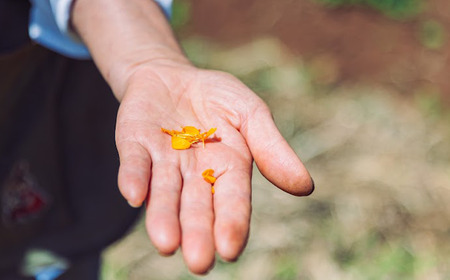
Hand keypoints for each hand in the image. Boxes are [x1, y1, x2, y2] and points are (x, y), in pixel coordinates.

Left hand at [115, 61, 313, 273]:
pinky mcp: (134, 144)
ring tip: (165, 243)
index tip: (230, 250)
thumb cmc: (218, 98)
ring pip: (163, 192)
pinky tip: (133, 195)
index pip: (232, 200)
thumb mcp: (251, 114)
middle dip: (197, 232)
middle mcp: (193, 174)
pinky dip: (133, 177)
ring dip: (163, 215)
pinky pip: (133, 161)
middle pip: (195, 205)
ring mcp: (162, 161)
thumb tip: (306, 187)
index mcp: (228, 169)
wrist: (174, 77)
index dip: (231, 223)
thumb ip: (272, 148)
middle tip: (199, 262)